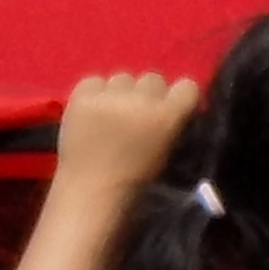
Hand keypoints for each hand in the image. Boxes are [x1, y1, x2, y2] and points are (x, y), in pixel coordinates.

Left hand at [55, 68, 200, 187]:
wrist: (91, 192)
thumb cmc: (135, 182)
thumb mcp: (166, 151)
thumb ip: (170, 123)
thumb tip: (169, 105)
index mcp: (168, 116)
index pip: (187, 85)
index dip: (178, 96)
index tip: (170, 107)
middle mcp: (141, 99)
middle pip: (153, 78)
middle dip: (147, 94)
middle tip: (136, 115)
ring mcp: (109, 95)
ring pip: (122, 77)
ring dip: (119, 93)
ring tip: (109, 116)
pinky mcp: (81, 95)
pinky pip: (93, 81)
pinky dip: (93, 94)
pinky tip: (90, 114)